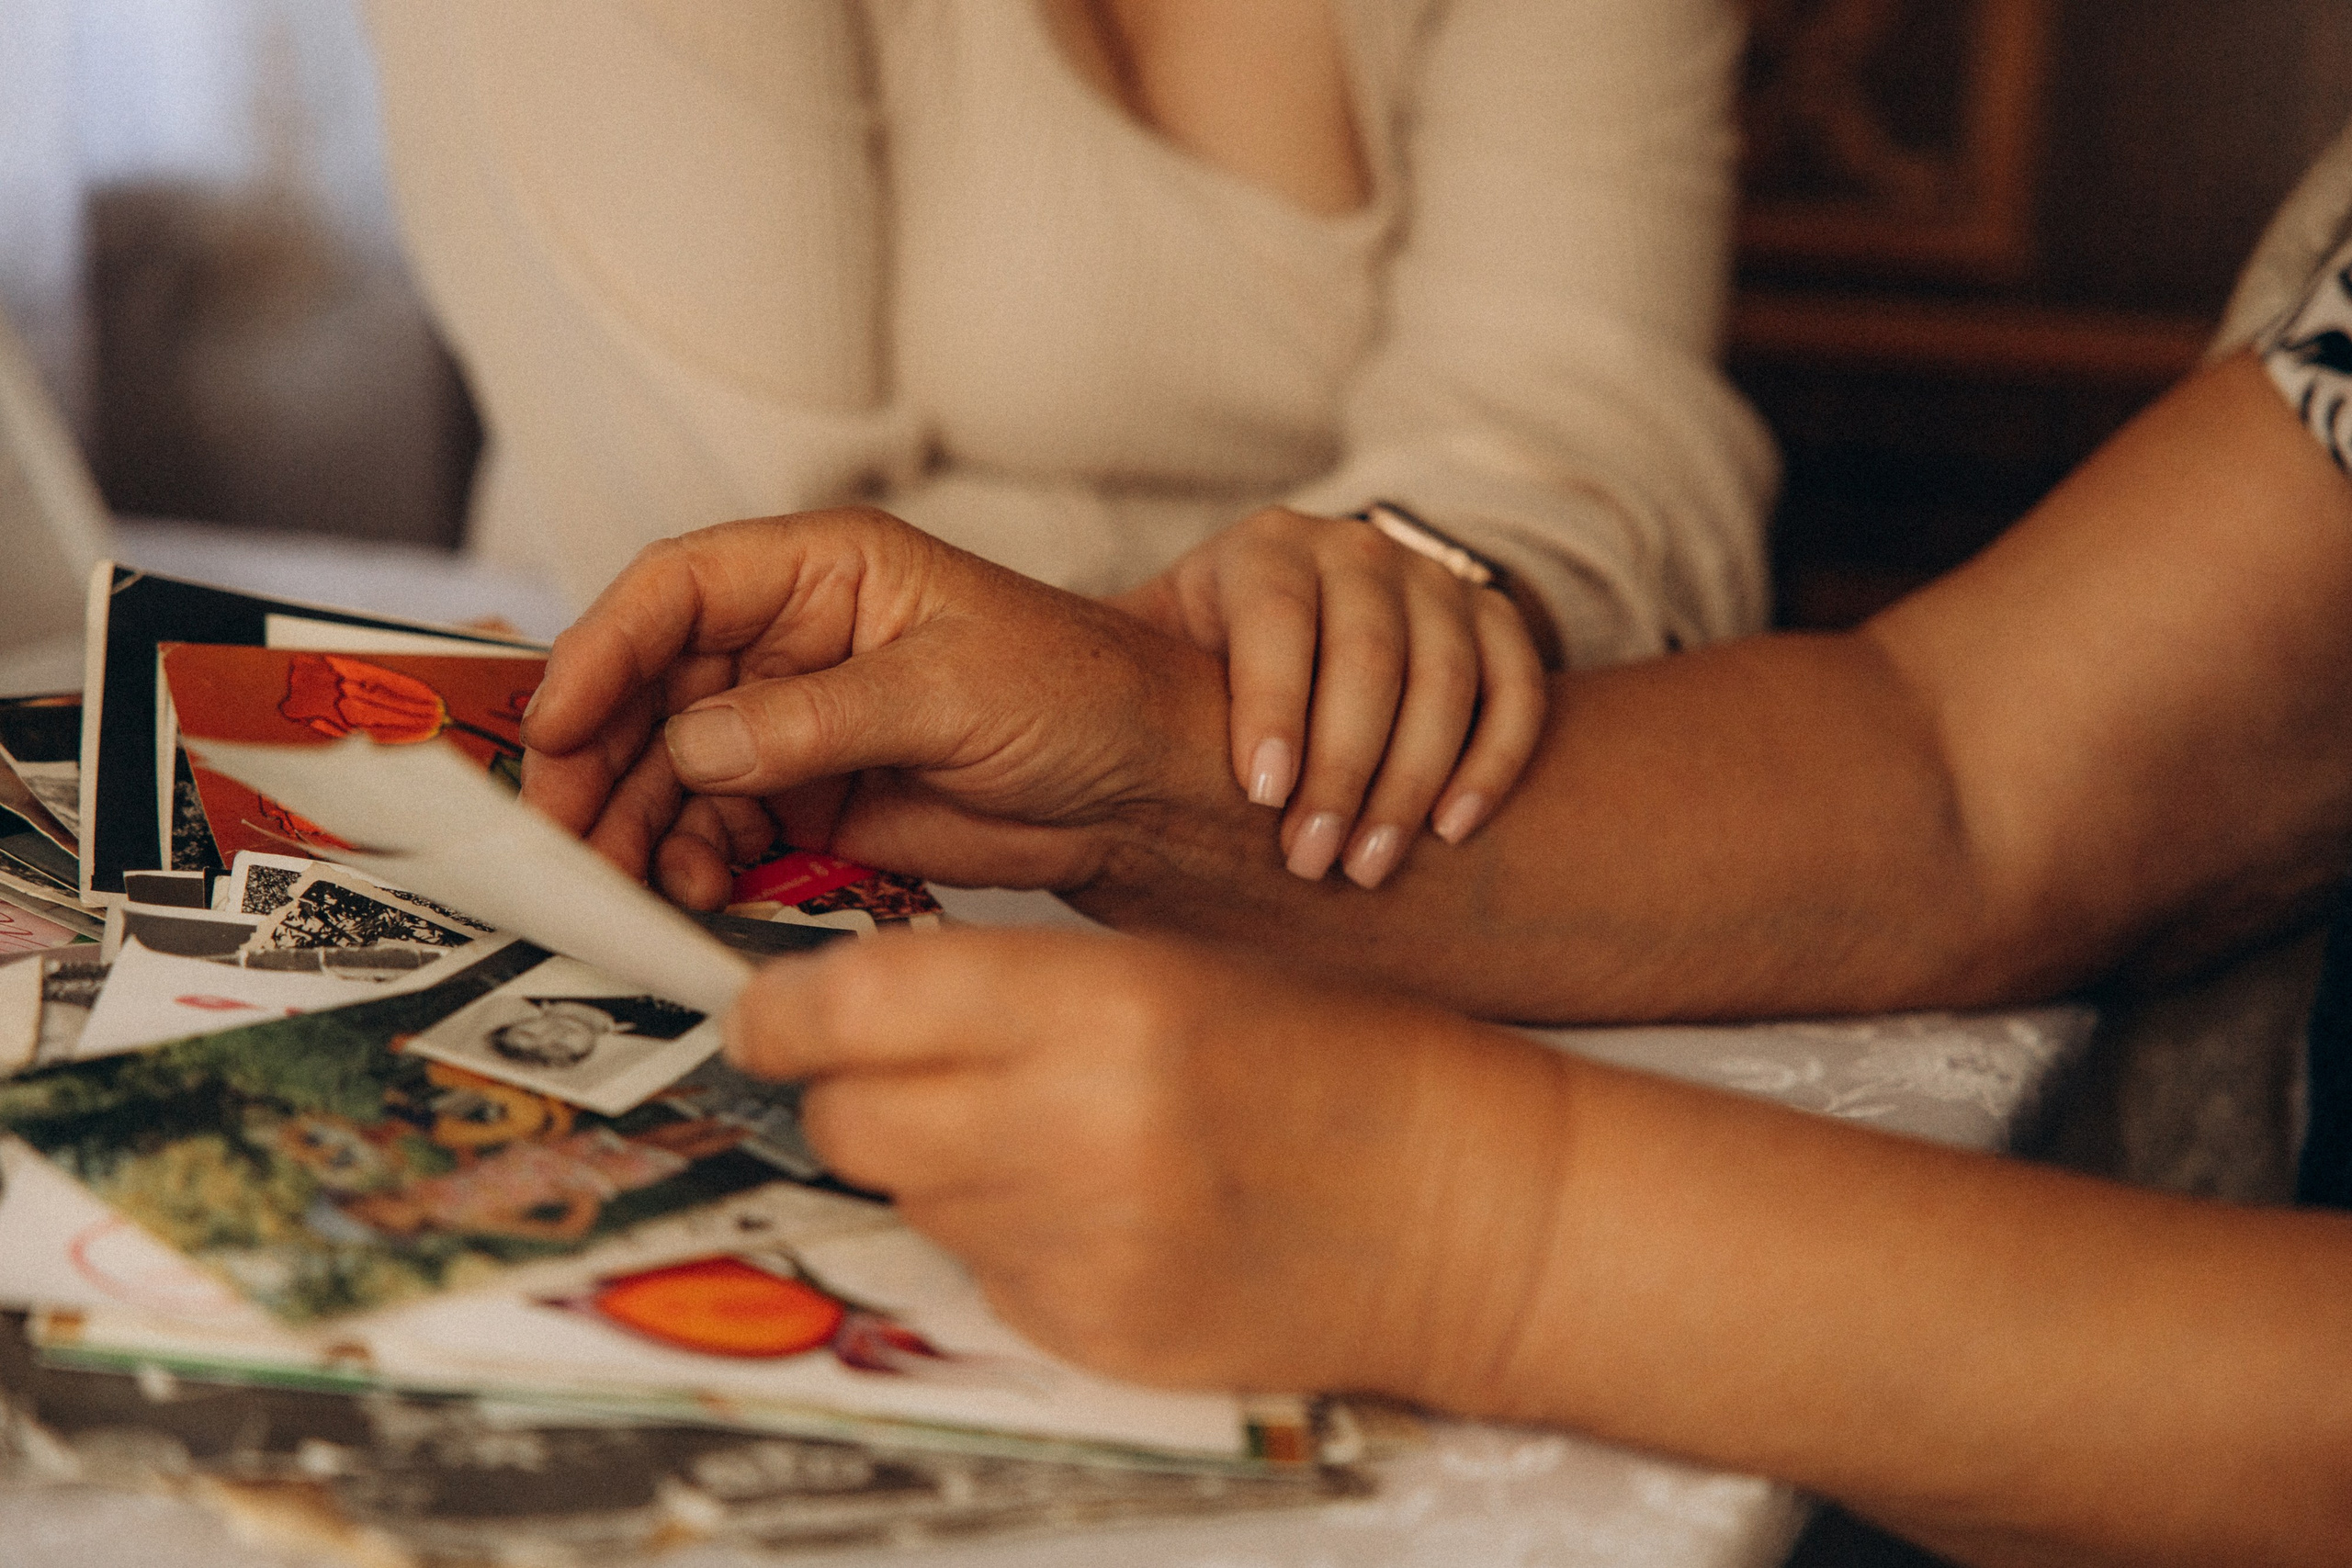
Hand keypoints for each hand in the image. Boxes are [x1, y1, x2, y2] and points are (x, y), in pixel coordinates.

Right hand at [519, 509, 1236, 904]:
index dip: (603, 649)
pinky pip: (723, 830)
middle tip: (561, 833)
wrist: (1145, 788)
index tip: (554, 722)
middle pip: (653, 689)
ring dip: (640, 825)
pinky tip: (694, 894)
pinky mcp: (814, 800)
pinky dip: (697, 863)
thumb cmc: (1078, 692)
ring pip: (675, 770)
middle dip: (600, 760)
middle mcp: (793, 639)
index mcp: (825, 570)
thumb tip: (692, 746)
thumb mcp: (947, 690)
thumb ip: (815, 719)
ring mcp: (797, 725)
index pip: (678, 589)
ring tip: (628, 883)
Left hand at [722, 927, 1572, 1400]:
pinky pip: (978, 1273)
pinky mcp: (1093, 1335)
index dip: (781, 1009)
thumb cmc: (1337, 1063)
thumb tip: (851, 1014)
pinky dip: (1003, 1235)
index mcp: (1104, 1007)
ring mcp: (1081, 1253)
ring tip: (1044, 1135)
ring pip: (906, 1196)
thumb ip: (1008, 991)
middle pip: (849, 1116)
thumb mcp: (1175, 969)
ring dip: (933, 1162)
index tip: (763, 1012)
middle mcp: (1075, 1133)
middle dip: (846, 1090)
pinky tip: (1096, 1207)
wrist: (1468, 1209)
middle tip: (899, 1069)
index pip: (855, 1005)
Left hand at [1113, 508, 1546, 889]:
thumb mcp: (1140, 660)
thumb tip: (1003, 763)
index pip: (1276, 615)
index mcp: (1261, 551)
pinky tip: (1455, 830)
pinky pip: (1516, 685)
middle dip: (1344, 767)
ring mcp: (1432, 581)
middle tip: (1313, 861)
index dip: (1272, 705)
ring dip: (1415, 778)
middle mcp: (1354, 549)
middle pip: (1369, 652)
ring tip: (1371, 867)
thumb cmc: (1194, 678)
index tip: (1259, 796)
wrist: (1291, 646)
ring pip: (1447, 674)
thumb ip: (1096, 690)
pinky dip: (1494, 759)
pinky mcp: (1495, 622)